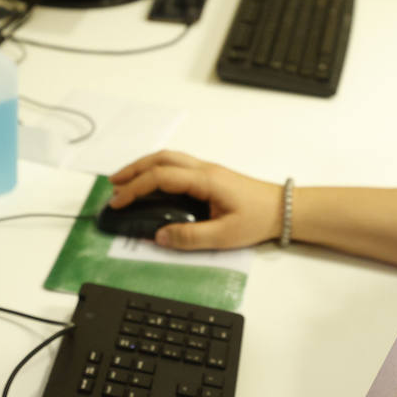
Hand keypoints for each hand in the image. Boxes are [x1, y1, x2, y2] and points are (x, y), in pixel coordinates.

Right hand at [109, 150, 282, 249]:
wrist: (283, 209)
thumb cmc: (258, 219)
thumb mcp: (224, 236)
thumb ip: (190, 238)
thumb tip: (158, 236)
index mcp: (205, 180)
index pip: (161, 177)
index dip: (136, 188)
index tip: (118, 202)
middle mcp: (203, 169)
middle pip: (161, 159)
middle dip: (133, 169)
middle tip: (113, 184)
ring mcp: (207, 170)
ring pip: (169, 158)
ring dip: (144, 166)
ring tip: (125, 181)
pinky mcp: (210, 177)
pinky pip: (177, 166)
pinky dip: (158, 170)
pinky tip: (152, 184)